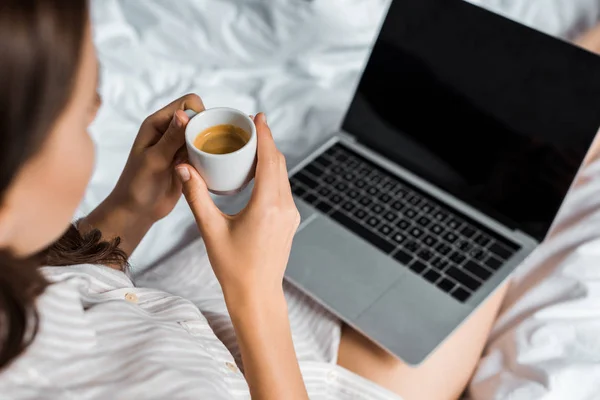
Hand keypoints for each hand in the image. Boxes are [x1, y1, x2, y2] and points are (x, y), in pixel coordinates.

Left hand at [107, 93, 204, 221]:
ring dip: (208, 144)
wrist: (137, 211)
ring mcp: (178, 146)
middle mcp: (169, 131)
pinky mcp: (186, 160)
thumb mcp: (155, 160)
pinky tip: (209, 167)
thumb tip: (184, 114)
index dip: (199, 113)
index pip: (186, 103)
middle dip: (207, 128)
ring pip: (202, 134)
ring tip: (209, 160)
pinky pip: (203, 151)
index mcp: (157, 123)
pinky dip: (208, 156)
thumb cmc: (137, 185)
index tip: (203, 134)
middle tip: (209, 150)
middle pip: (198, 117)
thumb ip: (171, 138)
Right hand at [176, 113, 306, 399]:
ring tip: (252, 145)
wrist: (257, 295)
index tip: (258, 116)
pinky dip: (272, 175)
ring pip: (283, 176)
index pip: (269, 160)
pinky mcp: (289, 221)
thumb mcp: (211, 230)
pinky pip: (283, 189)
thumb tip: (183, 169)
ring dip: (270, 158)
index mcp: (266, 206)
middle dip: (266, 142)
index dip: (265, 135)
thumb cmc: (233, 267)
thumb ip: (197, 196)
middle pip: (279, 164)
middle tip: (250, 126)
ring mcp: (290, 214)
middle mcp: (284, 207)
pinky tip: (258, 172)